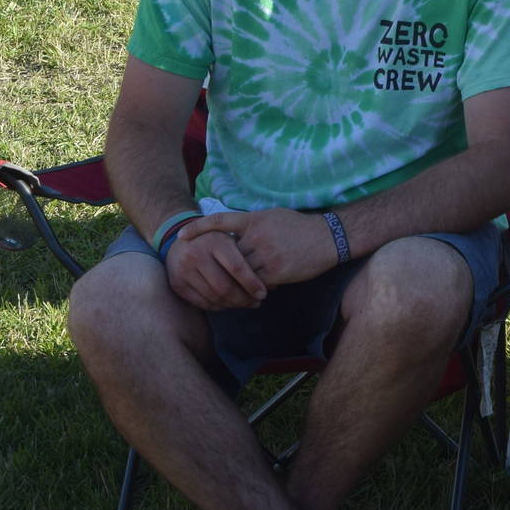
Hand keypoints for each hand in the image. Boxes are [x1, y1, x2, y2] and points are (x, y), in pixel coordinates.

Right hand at [164, 221, 268, 311]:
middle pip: (225, 287)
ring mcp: (183, 271)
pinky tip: (229, 304)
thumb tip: (271, 284)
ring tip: (246, 304)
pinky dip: (219, 307)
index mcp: (214, 241)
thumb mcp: (229, 239)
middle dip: (244, 299)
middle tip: (256, 302)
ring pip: (214, 298)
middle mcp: (196, 255)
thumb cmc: (214, 241)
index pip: (237, 267)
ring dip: (233, 305)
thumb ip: (246, 257)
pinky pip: (203, 303)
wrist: (178, 241)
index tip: (264, 293)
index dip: (252, 283)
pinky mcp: (177, 284)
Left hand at [192, 208, 337, 288]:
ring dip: (239, 281)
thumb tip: (232, 237)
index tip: (181, 237)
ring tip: (236, 288)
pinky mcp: (277, 271)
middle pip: (229, 254)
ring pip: (241, 272)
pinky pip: (256, 284)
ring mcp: (266, 254)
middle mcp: (258, 235)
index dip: (199, 228)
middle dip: (224, 265)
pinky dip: (255, 288)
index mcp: (255, 219)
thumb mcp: (273, 218)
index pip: (220, 221)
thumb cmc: (299, 227)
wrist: (328, 237)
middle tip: (211, 274)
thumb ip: (251, 226)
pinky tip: (259, 291)